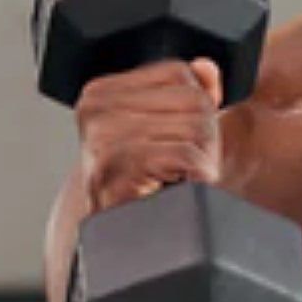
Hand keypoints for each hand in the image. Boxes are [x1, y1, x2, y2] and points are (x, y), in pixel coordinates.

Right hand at [73, 58, 223, 210]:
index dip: (195, 106)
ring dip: (202, 158)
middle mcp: (94, 111)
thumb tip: (207, 68)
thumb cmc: (144, 180)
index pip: (178, 72)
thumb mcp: (165, 126)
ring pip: (196, 126)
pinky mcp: (117, 169)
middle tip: (181, 165)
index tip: (175, 137)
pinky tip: (177, 186)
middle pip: (193, 100)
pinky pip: (186, 155)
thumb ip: (187, 90)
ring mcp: (102, 141)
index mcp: (101, 93)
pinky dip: (198, 173)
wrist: (121, 234)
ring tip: (177, 176)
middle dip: (203, 135)